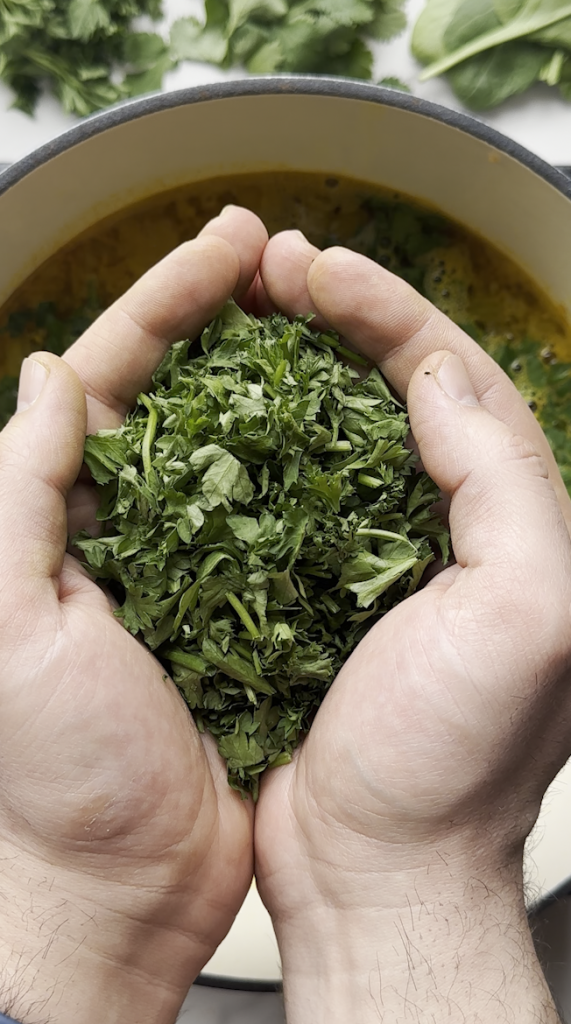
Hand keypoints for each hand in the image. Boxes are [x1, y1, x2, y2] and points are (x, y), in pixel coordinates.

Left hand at [0, 208, 266, 1023]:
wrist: (118, 887)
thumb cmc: (54, 774)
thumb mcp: (11, 625)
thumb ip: (21, 493)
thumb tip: (42, 375)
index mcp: (56, 517)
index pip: (112, 374)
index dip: (169, 300)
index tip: (230, 244)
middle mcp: (122, 528)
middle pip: (178, 390)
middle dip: (222, 313)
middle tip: (281, 254)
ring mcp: (190, 566)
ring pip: (235, 443)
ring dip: (273, 379)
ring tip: (321, 318)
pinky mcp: (244, 612)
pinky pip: (280, 522)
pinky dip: (308, 471)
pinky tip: (344, 434)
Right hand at [254, 232, 570, 1021]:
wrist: (378, 868)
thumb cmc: (453, 765)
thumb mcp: (527, 615)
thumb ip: (505, 483)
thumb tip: (441, 375)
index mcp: (516, 523)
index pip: (456, 379)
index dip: (390, 311)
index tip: (322, 268)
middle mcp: (455, 528)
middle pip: (399, 387)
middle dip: (342, 315)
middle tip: (278, 265)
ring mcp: (381, 558)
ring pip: (341, 431)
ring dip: (298, 366)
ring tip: (249, 312)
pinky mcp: (318, 591)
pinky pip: (290, 496)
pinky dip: (261, 445)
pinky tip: (226, 413)